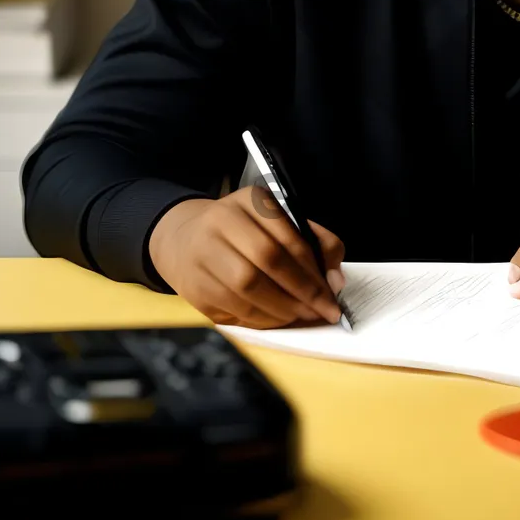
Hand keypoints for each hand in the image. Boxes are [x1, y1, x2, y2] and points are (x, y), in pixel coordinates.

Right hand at [147, 186, 345, 328]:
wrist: (185, 239)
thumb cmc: (245, 232)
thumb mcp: (281, 223)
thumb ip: (316, 244)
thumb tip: (334, 281)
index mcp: (251, 201)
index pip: (288, 238)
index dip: (313, 271)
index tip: (332, 295)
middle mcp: (222, 221)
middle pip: (267, 261)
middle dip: (301, 292)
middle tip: (321, 310)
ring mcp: (203, 253)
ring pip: (248, 288)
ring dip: (282, 309)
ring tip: (301, 315)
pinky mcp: (193, 285)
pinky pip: (231, 308)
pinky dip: (260, 319)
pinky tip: (276, 319)